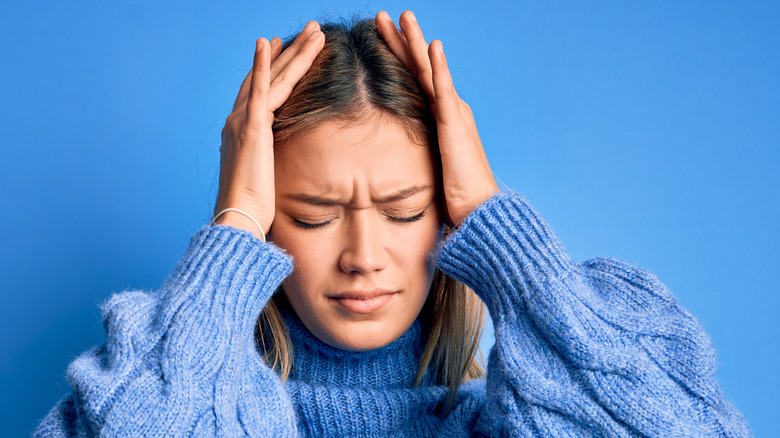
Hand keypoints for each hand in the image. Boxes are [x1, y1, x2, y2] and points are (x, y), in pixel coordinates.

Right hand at [215, 22, 324, 237]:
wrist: (240, 218)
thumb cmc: (254, 208)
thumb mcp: (266, 178)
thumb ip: (272, 163)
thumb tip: (281, 168)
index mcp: (243, 132)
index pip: (261, 91)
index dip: (272, 67)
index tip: (282, 47)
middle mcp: (239, 120)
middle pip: (269, 76)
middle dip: (290, 52)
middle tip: (309, 31)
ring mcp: (243, 121)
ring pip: (274, 78)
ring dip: (294, 52)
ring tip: (313, 31)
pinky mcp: (250, 127)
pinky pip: (259, 89)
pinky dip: (262, 64)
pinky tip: (268, 42)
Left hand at [376, 10, 498, 225]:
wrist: (478, 210)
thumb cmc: (455, 196)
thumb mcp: (428, 168)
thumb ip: (413, 154)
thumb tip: (387, 160)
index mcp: (440, 117)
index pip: (414, 80)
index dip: (397, 56)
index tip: (379, 37)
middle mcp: (448, 109)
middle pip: (419, 67)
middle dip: (402, 40)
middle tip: (383, 16)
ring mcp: (453, 114)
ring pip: (430, 70)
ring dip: (416, 41)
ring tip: (404, 16)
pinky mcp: (455, 125)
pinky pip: (444, 91)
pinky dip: (438, 67)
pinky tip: (432, 46)